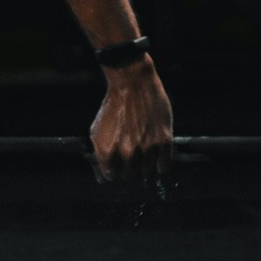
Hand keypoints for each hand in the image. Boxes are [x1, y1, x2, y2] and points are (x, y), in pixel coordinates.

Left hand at [87, 60, 173, 182]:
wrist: (132, 83)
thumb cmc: (113, 106)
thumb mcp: (97, 130)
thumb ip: (101, 152)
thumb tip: (109, 171)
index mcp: (107, 152)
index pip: (113, 176)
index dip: (116, 169)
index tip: (120, 163)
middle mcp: (127, 153)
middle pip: (131, 176)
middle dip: (131, 167)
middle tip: (134, 156)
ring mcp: (146, 149)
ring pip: (147, 173)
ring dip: (146, 165)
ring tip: (144, 151)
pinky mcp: (163, 142)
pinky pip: (164, 167)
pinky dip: (161, 163)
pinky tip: (157, 153)